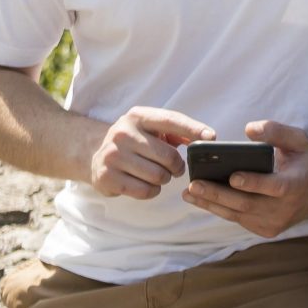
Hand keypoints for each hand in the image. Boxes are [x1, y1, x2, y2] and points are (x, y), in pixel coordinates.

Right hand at [89, 106, 213, 198]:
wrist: (96, 155)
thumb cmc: (135, 142)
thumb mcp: (151, 128)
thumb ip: (177, 130)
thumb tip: (206, 137)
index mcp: (137, 116)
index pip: (170, 119)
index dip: (193, 128)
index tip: (211, 138)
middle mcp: (123, 133)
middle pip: (169, 156)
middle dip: (177, 166)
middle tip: (175, 168)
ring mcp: (112, 155)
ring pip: (158, 176)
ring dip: (164, 179)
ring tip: (157, 174)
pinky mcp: (107, 177)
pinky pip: (145, 191)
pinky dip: (152, 191)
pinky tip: (145, 184)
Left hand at [182, 119, 307, 237]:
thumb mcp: (300, 140)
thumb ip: (277, 131)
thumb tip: (249, 129)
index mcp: (296, 185)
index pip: (273, 187)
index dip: (253, 183)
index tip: (232, 176)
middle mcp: (285, 209)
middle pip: (247, 204)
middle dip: (217, 195)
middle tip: (193, 184)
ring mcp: (275, 223)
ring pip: (239, 215)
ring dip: (212, 204)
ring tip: (189, 193)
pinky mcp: (268, 230)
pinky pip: (240, 220)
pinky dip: (221, 210)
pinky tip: (203, 199)